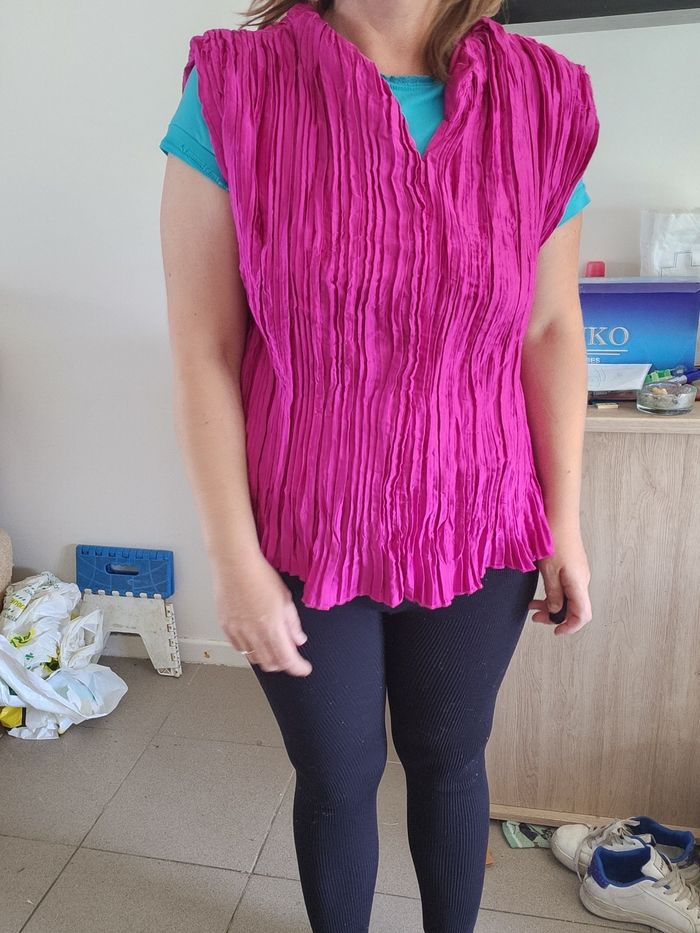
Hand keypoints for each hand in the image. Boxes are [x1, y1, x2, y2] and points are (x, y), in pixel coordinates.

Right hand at [213, 555, 312, 675]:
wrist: (234, 564)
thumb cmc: (260, 575)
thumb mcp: (285, 598)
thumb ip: (292, 623)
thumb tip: (298, 640)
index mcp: (272, 627)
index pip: (287, 659)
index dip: (298, 668)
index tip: (304, 668)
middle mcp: (254, 634)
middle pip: (270, 663)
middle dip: (283, 664)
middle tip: (290, 657)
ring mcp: (238, 632)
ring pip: (254, 659)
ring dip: (267, 659)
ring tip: (273, 649)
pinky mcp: (226, 628)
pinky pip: (239, 648)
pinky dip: (250, 650)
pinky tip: (255, 641)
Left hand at [528, 528, 591, 635]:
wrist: (559, 515)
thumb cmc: (554, 540)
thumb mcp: (549, 571)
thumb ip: (553, 593)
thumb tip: (556, 612)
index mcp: (578, 584)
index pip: (583, 615)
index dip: (570, 627)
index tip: (556, 631)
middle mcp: (582, 580)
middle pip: (574, 608)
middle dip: (555, 616)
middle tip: (535, 616)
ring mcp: (578, 572)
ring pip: (568, 597)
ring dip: (551, 604)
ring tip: (531, 605)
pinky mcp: (572, 566)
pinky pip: (565, 586)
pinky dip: (552, 592)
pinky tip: (540, 590)